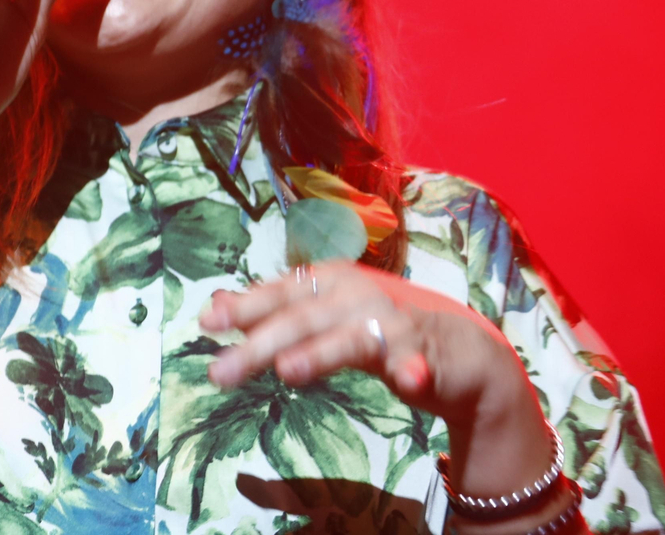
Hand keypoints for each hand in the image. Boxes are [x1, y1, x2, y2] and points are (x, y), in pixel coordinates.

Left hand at [201, 261, 541, 438]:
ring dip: (321, 352)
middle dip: (259, 345)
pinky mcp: (425, 352)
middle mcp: (355, 295)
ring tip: (288, 372)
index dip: (244, 305)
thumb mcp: (323, 318)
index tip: (206, 321)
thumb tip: (216, 307)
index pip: (279, 292)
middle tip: (220, 373)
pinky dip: (412, 369)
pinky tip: (408, 381)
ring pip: (350, 338)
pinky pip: (416, 362)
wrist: (458, 350)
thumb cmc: (377, 330)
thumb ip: (275, 313)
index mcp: (328, 283)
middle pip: (301, 319)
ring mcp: (392, 322)